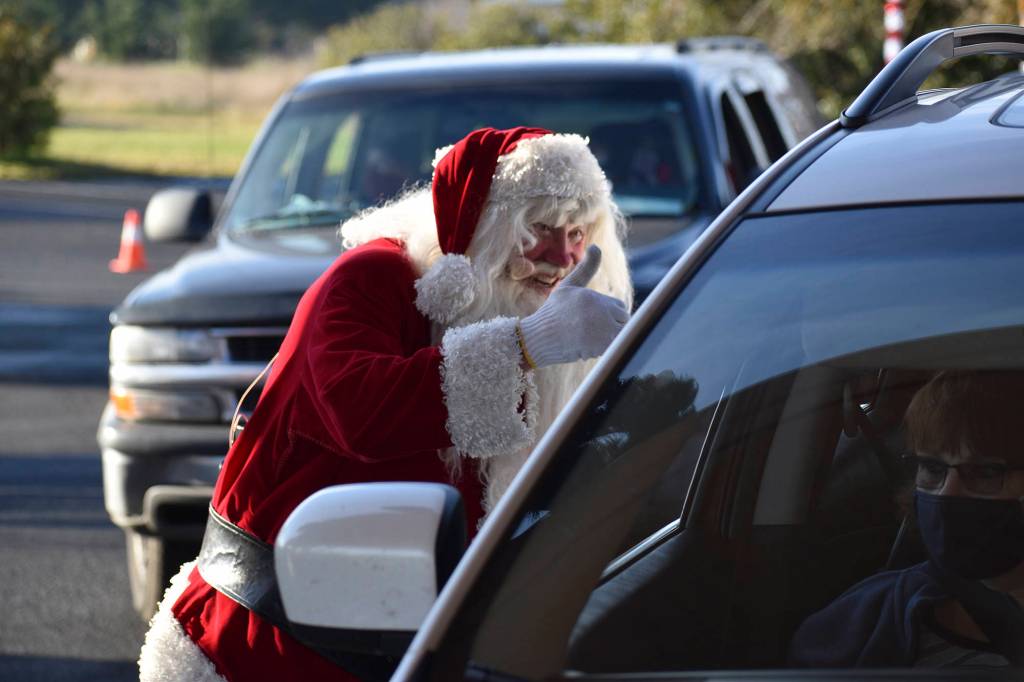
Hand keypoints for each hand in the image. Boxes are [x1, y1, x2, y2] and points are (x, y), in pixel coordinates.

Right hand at [517, 245, 629, 367]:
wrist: (538, 339)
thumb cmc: (553, 313)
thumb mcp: (569, 286)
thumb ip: (586, 268)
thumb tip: (597, 246)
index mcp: (593, 297)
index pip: (618, 307)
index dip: (608, 315)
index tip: (593, 322)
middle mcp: (599, 311)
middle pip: (623, 320)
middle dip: (613, 326)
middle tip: (592, 333)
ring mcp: (601, 329)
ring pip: (621, 334)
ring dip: (612, 338)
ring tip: (593, 340)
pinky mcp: (601, 346)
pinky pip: (617, 346)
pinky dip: (610, 348)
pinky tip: (593, 348)